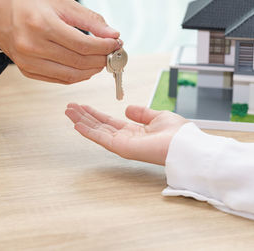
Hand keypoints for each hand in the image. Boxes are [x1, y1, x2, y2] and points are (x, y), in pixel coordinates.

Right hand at [0, 0, 120, 83]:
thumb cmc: (30, 6)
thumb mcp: (61, 4)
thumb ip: (89, 20)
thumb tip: (113, 35)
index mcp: (42, 25)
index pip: (83, 44)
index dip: (104, 47)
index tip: (116, 44)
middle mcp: (33, 46)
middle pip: (78, 62)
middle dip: (101, 59)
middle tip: (111, 54)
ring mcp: (29, 62)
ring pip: (71, 75)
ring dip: (91, 71)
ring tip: (101, 62)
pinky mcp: (28, 71)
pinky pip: (60, 80)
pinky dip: (77, 76)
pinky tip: (85, 68)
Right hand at [65, 103, 187, 164]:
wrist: (184, 144)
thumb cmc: (177, 133)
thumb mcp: (157, 116)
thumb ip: (141, 113)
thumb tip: (127, 108)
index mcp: (133, 131)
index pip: (109, 121)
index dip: (95, 113)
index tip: (83, 105)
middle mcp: (125, 138)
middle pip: (99, 125)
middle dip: (84, 116)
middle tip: (69, 107)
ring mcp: (122, 144)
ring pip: (97, 131)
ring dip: (81, 121)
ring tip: (68, 111)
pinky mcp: (121, 147)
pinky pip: (101, 138)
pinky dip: (88, 131)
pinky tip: (76, 123)